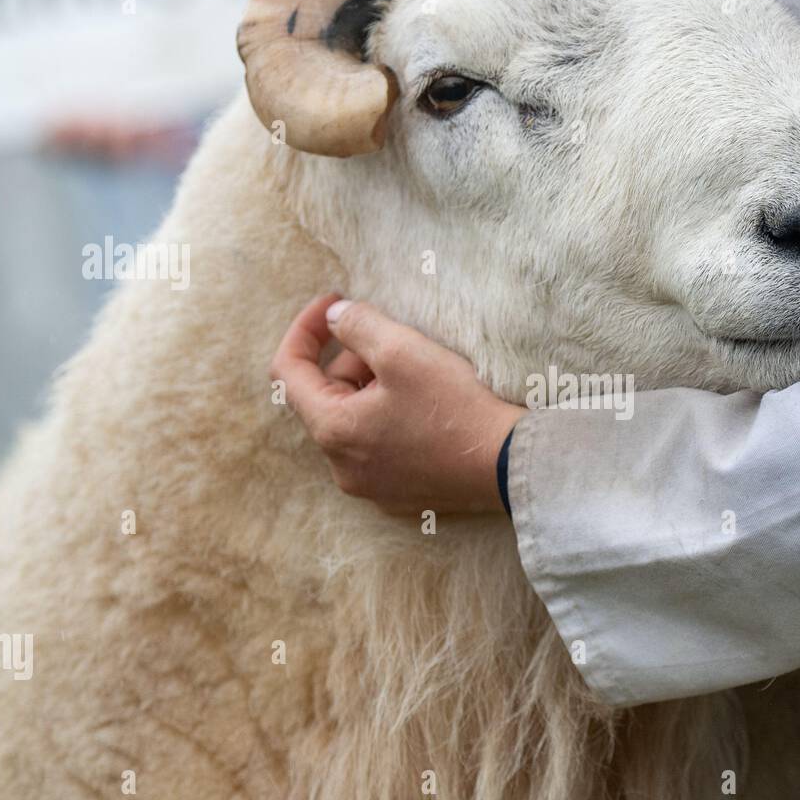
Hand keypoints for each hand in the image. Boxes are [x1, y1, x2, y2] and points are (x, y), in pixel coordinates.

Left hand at [270, 295, 525, 514]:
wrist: (512, 465)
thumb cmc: (456, 407)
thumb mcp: (402, 349)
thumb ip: (356, 324)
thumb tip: (334, 317)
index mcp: (332, 431)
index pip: (287, 371)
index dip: (304, 329)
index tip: (333, 304)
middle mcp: (342, 468)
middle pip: (325, 397)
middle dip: (351, 360)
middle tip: (394, 340)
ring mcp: (371, 487)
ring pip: (353, 423)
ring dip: (371, 389)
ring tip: (417, 374)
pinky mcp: (400, 496)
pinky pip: (378, 448)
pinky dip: (389, 420)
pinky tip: (426, 408)